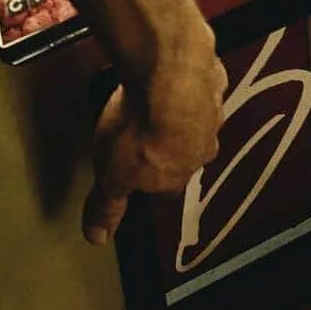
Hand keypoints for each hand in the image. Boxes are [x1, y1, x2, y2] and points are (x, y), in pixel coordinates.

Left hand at [81, 36, 227, 244]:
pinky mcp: (213, 80)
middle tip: (149, 133)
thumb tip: (97, 237)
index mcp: (177, 175)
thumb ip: (107, 206)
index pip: (168, 189)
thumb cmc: (141, 131)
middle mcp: (201, 149)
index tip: (140, 177)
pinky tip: (172, 72)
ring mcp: (211, 113)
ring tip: (157, 99)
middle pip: (188, 154)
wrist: (169, 79)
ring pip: (199, 120)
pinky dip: (190, 82)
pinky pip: (204, 85)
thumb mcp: (111, 176)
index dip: (153, 183)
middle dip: (172, 147)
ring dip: (183, 114)